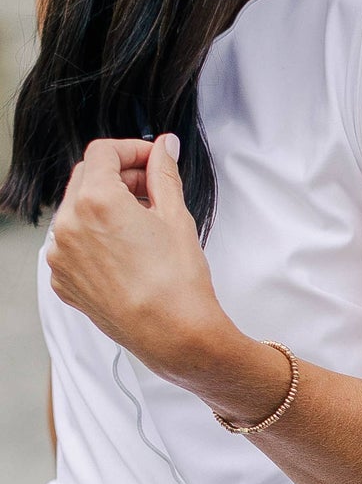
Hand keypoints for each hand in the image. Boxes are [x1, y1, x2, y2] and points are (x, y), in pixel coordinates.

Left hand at [46, 137, 231, 384]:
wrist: (174, 334)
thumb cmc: (178, 283)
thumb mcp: (175, 217)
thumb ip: (163, 174)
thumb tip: (163, 149)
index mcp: (95, 200)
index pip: (103, 152)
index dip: (131, 149)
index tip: (150, 159)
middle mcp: (68, 225)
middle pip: (86, 178)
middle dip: (117, 177)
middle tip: (150, 190)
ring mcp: (61, 256)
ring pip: (76, 212)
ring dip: (103, 207)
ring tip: (139, 225)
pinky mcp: (64, 281)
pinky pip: (72, 245)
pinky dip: (93, 239)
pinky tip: (124, 252)